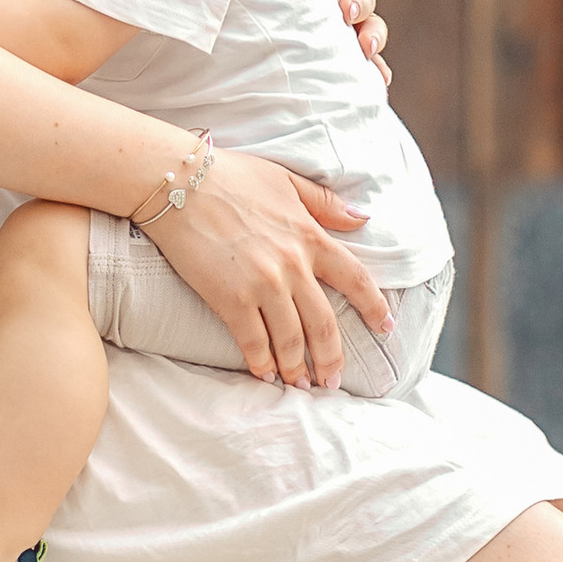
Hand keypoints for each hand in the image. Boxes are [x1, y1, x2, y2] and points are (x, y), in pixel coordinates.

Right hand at [144, 149, 391, 388]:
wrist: (177, 183)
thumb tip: (362, 218)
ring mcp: (262, 284)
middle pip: (324, 324)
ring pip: (291, 340)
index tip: (385, 328)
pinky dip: (261, 362)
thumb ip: (325, 203)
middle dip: (331, 358)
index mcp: (310, 237)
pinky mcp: (229, 298)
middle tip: (332, 380)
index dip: (374, 307)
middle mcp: (293, 265)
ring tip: (300, 385)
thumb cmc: (230, 176)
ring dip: (297, 368)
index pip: (356, 279)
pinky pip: (253, 341)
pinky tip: (264, 373)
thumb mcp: (286, 180)